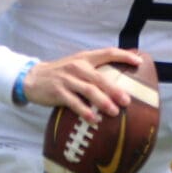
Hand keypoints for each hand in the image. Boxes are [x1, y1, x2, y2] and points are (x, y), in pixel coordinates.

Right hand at [24, 47, 144, 119]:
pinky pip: (74, 103)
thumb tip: (118, 80)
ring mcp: (67, 79)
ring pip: (88, 90)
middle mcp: (77, 66)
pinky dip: (85, 112)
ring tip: (114, 112)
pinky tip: (94, 120)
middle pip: (100, 78)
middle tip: (127, 101)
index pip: (107, 52)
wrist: (33, 78)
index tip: (138, 62)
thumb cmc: (61, 74)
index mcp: (84, 58)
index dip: (124, 56)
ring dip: (103, 102)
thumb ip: (94, 70)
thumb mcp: (76, 66)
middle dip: (114, 90)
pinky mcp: (58, 92)